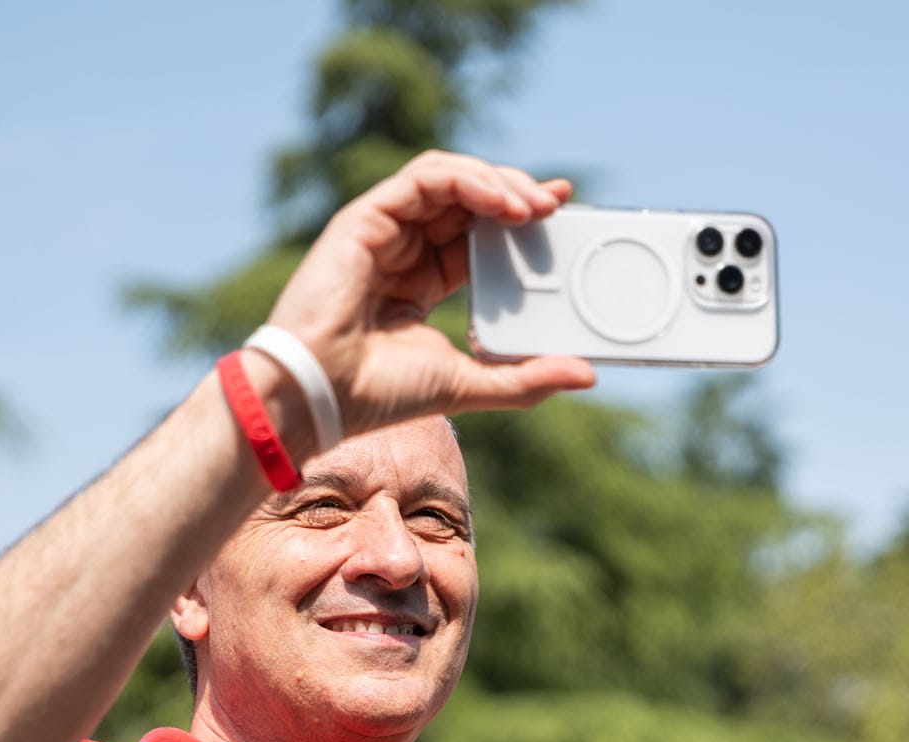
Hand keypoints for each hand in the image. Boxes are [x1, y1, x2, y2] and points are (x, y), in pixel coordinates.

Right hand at [263, 150, 596, 437]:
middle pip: (468, 198)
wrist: (321, 396)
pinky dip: (468, 180)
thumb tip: (587, 375)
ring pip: (449, 177)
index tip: (562, 214)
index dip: (519, 218)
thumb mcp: (469, 383)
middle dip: (518, 192)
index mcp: (423, 279)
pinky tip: (500, 202)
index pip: (478, 233)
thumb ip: (525, 378)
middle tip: (559, 204)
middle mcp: (403, 248)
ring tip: (534, 206)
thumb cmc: (378, 394)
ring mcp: (383, 228)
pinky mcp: (366, 216)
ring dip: (498, 182)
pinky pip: (425, 177)